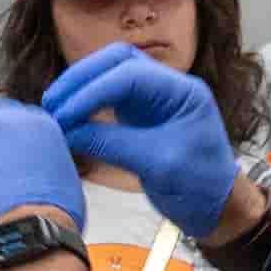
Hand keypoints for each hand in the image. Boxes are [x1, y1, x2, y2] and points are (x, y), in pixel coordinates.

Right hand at [39, 39, 235, 239]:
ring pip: (110, 74)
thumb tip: (68, 132)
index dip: (92, 91)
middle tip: (53, 105)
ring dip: (81, 87)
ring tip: (55, 110)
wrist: (217, 208)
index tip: (64, 115)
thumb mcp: (158, 166)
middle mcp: (167, 87)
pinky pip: (108, 97)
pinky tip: (69, 119)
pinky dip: (86, 104)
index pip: (129, 76)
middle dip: (82, 79)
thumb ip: (113, 144)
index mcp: (182, 92)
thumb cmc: (201, 187)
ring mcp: (153, 99)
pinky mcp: (140, 115)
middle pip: (117, 62)